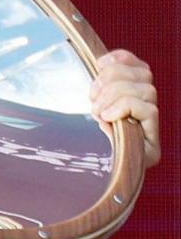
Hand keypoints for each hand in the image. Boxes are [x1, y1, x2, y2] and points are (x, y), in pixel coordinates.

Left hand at [90, 49, 159, 167]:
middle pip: (143, 74)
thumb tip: (101, 63)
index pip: (139, 66)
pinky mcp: (151, 140)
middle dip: (112, 79)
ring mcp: (151, 124)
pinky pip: (149, 110)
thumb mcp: (89, 109)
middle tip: (93, 98)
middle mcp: (148, 107)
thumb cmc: (87, 145)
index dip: (121, 59)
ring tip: (98, 111)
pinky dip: (126, 108)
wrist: (93, 180)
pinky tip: (108, 118)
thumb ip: (99, 88)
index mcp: (134, 96)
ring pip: (146, 90)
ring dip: (116, 96)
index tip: (99, 63)